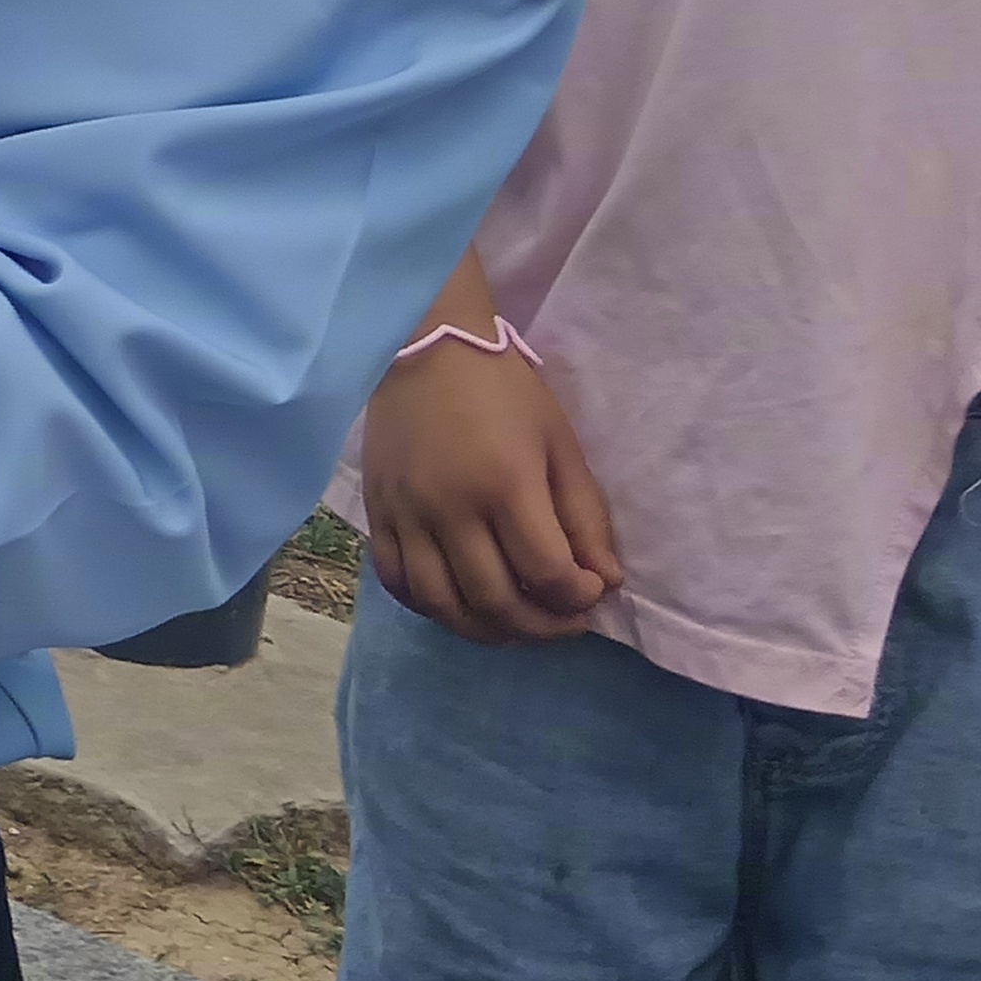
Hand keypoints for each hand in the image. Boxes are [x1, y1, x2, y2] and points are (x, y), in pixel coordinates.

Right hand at [353, 332, 620, 642]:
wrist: (425, 350)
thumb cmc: (505, 393)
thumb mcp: (561, 446)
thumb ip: (585, 517)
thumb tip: (603, 580)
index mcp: (505, 485)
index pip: (546, 573)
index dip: (579, 598)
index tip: (593, 590)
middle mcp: (450, 509)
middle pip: (496, 601)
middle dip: (542, 627)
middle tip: (564, 620)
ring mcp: (406, 516)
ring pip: (443, 605)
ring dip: (487, 629)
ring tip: (515, 623)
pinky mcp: (377, 515)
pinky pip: (398, 584)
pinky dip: (431, 607)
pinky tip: (460, 602)